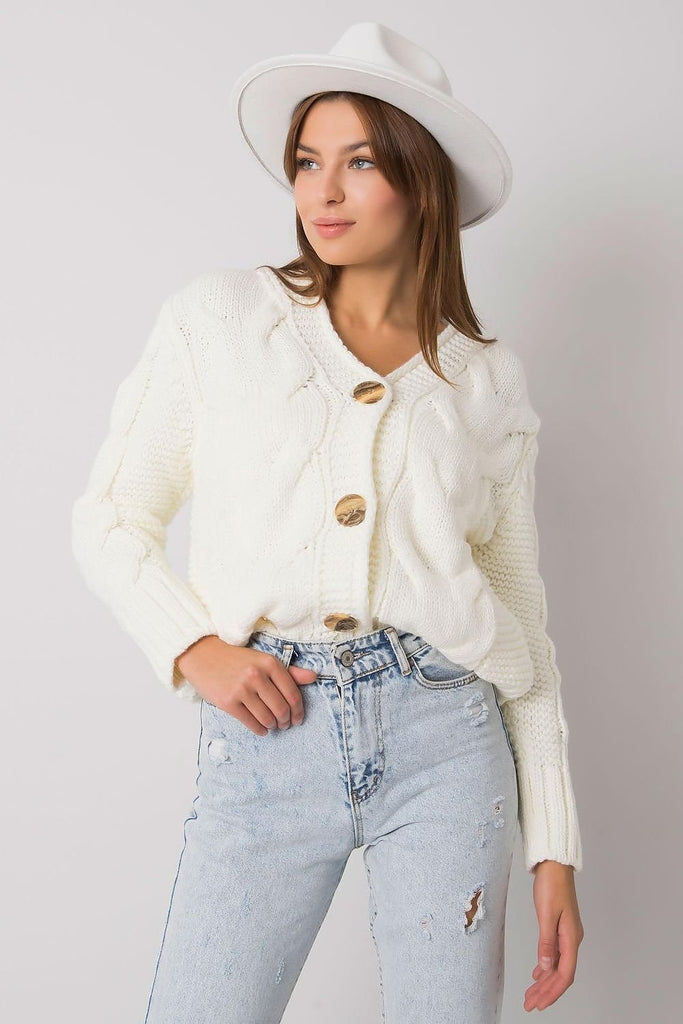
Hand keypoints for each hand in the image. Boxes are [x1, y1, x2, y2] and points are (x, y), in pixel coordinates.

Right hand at [174, 635, 318, 734]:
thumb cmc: (237, 660)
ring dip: (273, 725)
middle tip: (285, 724)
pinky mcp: (228, 702)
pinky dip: (260, 729)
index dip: (299, 711)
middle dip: (286, 721)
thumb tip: (314, 677)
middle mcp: (256, 675)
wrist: (204, 656)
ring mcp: (241, 689)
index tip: (298, 718)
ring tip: (273, 724)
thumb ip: (289, 671)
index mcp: (269, 663)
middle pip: (281, 708)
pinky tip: (262, 728)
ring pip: (267, 718)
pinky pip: (251, 723)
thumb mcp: (264, 660)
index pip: (292, 694)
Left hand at [524, 860, 583, 1011]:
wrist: (555, 864)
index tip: (539, 1004)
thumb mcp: (546, 913)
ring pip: (557, 966)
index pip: (565, 974)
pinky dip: (545, 967)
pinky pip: (555, 955)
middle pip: (561, 974)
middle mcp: (572, 939)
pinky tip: (538, 974)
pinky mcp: (560, 928)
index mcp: (571, 938)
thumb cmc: (552, 884)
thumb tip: (546, 968)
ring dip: (545, 982)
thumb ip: (546, 942)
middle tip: (530, 1004)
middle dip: (546, 992)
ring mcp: (567, 934)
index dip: (552, 992)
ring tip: (531, 995)